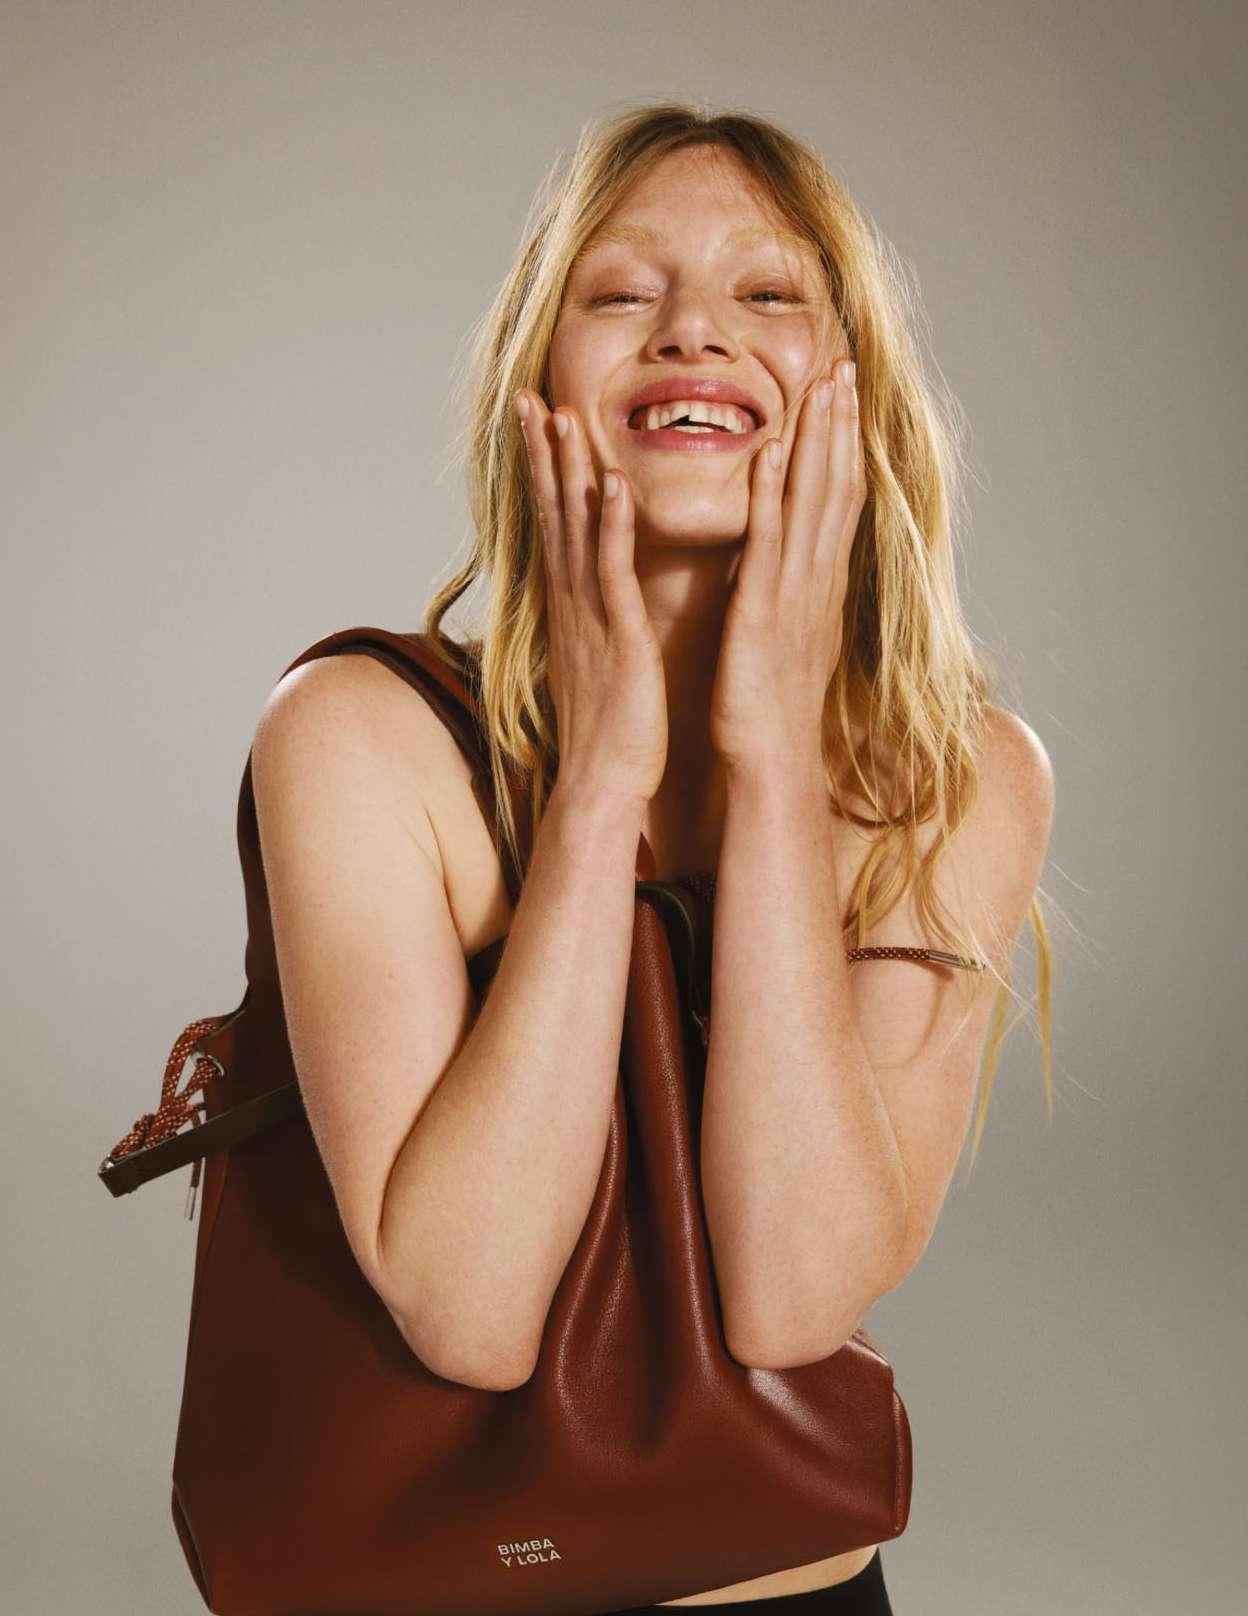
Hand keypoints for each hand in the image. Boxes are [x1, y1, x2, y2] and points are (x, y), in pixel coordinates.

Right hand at [514, 389, 667, 804]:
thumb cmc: (610, 732)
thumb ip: (594, 627)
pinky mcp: (617, 636)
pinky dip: (611, 524)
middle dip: (541, 454)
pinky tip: (611, 482)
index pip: (554, 527)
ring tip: (561, 414)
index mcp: (571, 609)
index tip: (539, 425)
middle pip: (552, 514)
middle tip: (529, 397)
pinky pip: (611, 570)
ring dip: (568, 471)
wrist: (605, 784)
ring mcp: (590, 617)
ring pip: (575, 529)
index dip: (544, 474)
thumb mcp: (598, 666)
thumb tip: (590, 610)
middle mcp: (571, 604)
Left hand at [709, 358, 866, 777]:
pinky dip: (774, 491)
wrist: (770, 759)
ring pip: (813, 500)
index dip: (845, 443)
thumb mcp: (788, 637)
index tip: (845, 393)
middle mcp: (819, 579)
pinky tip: (773, 448)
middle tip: (845, 362)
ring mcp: (796, 591)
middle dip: (841, 422)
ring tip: (822, 382)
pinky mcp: (763, 609)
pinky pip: (769, 539)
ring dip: (818, 439)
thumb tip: (798, 570)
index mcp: (822, 584)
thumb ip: (793, 595)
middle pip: (838, 485)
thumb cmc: (770, 706)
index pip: (841, 499)